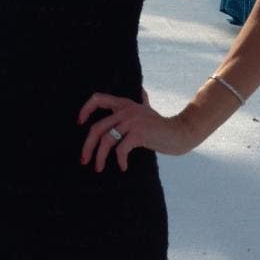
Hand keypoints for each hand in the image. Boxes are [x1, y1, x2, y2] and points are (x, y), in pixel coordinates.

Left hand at [77, 90, 194, 169]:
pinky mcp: (138, 133)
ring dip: (99, 157)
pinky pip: (121, 149)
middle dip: (87, 146)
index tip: (80, 122)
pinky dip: (120, 160)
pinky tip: (122, 167)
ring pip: (106, 140)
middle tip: (84, 160)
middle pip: (96, 128)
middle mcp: (125, 110)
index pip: (98, 98)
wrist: (179, 132)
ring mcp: (131, 121)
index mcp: (124, 104)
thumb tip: (141, 91)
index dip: (85, 109)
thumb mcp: (148, 109)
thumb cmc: (162, 125)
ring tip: (98, 168)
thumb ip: (142, 100)